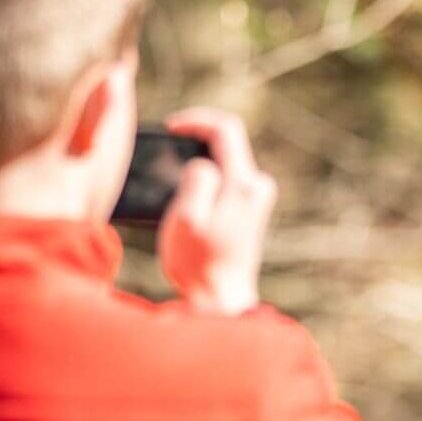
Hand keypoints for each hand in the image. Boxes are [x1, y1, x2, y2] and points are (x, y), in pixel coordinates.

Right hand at [156, 107, 274, 315]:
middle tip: (164, 157)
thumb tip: (202, 164)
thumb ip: (196, 181)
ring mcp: (256, 200)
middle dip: (193, 143)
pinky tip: (184, 200)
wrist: (219, 300)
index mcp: (243, 184)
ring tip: (169, 182)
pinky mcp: (249, 213)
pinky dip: (204, 180)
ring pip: (224, 162)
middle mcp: (257, 187)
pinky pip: (225, 181)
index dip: (195, 120)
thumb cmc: (198, 263)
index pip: (225, 128)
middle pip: (226, 143)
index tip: (170, 128)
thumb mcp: (187, 220)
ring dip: (197, 162)